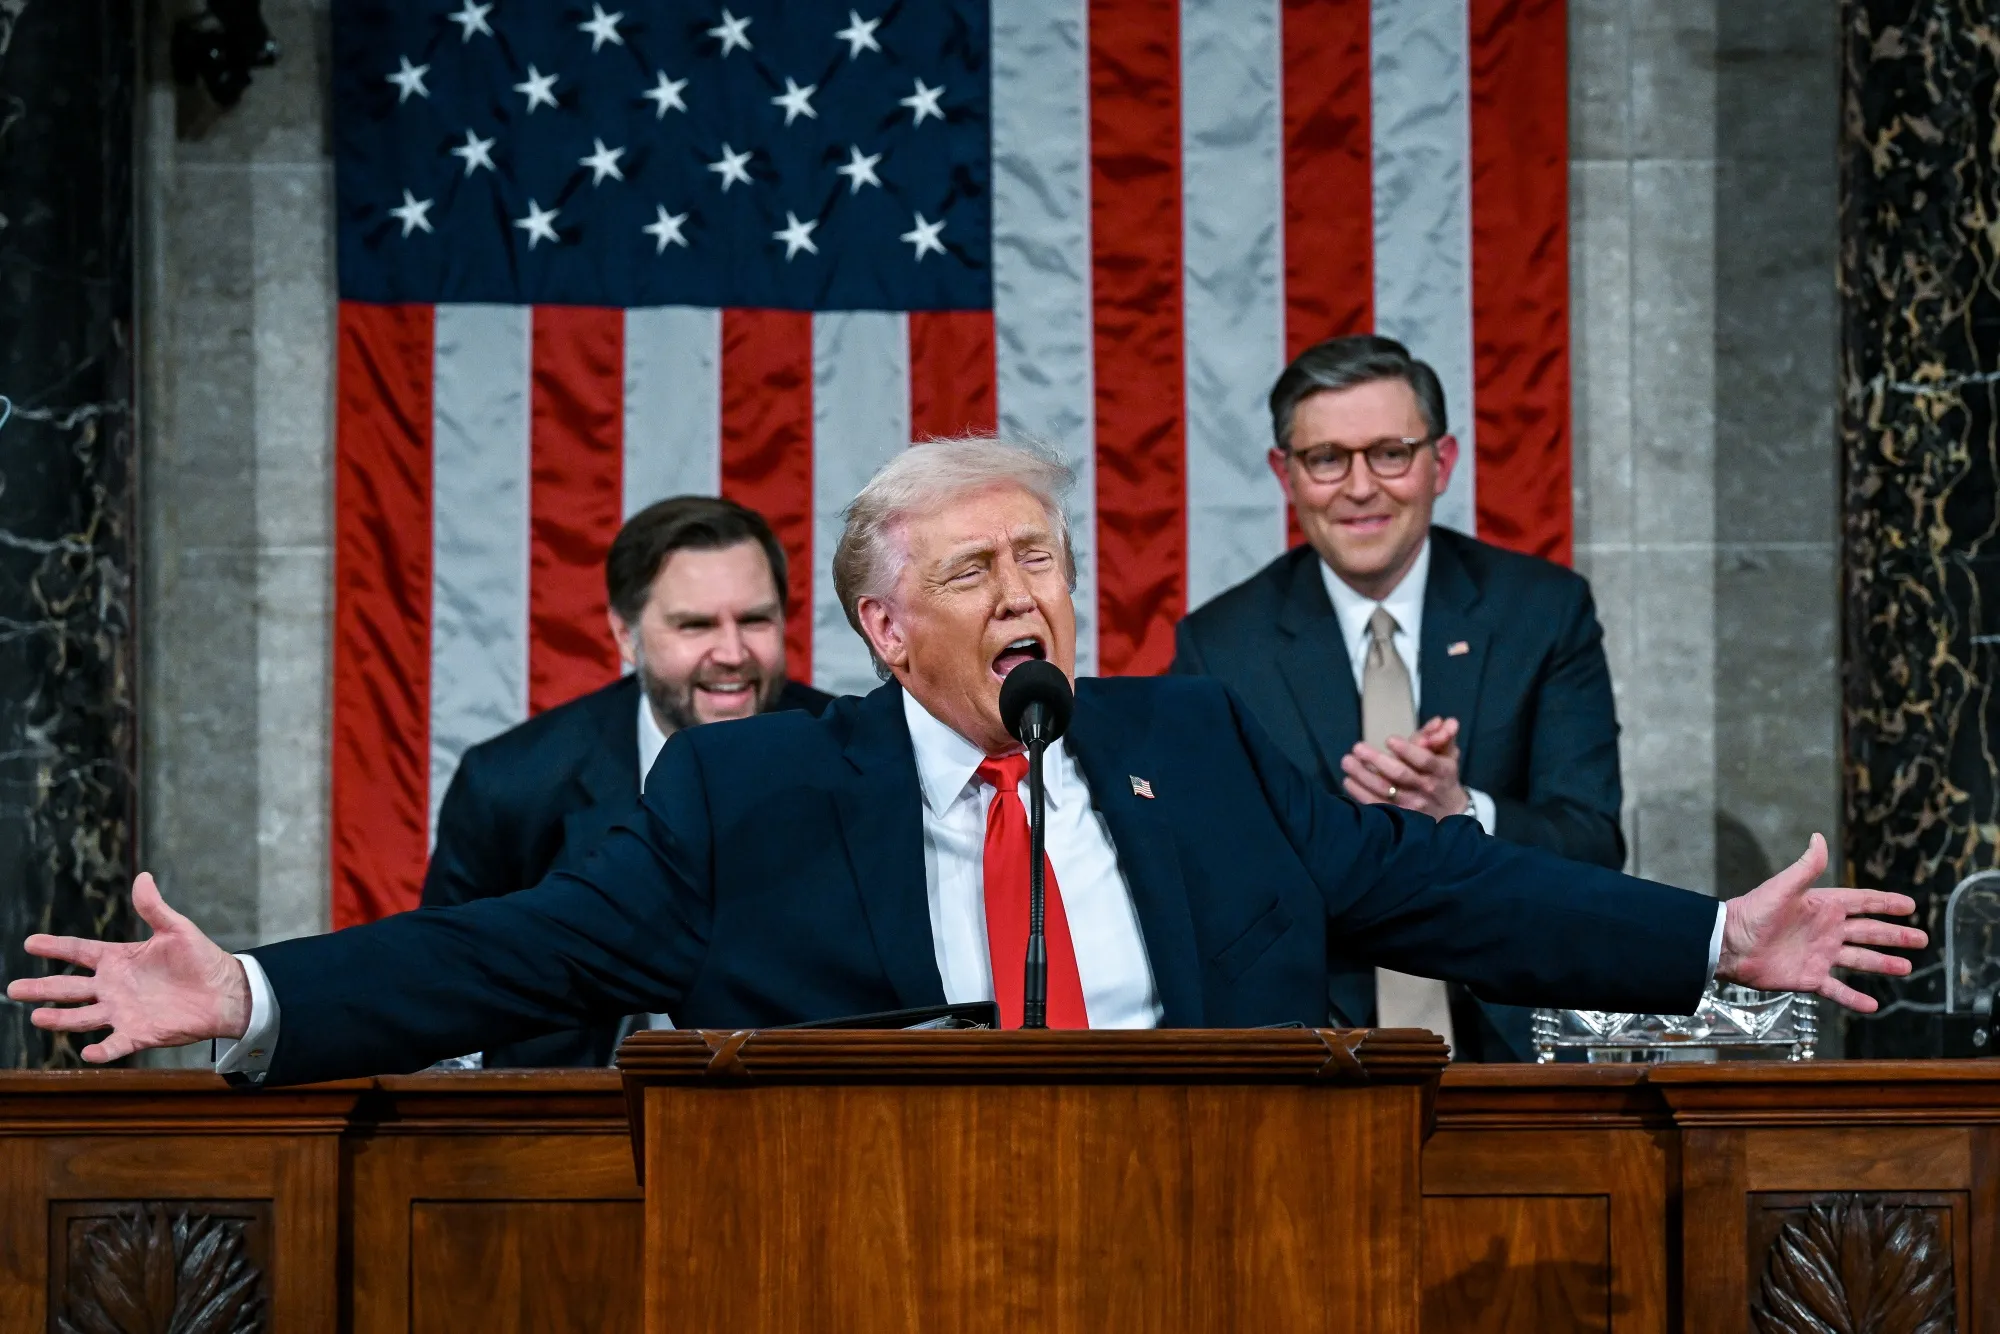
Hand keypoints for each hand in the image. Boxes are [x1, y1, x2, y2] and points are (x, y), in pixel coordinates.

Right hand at [6, 873, 250, 1061]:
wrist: (224, 991)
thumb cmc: (200, 959)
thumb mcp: (177, 929)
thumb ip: (154, 908)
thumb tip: (142, 877)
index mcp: (119, 959)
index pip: (79, 952)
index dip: (55, 947)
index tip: (30, 943)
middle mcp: (113, 987)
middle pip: (69, 987)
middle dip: (41, 987)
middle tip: (14, 988)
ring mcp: (123, 1012)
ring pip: (82, 1017)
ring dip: (61, 1018)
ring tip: (38, 1016)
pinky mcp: (139, 1034)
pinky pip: (115, 1044)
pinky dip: (102, 1050)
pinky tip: (87, 1051)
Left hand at [1342, 717, 1471, 819]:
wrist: (1449, 811)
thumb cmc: (1443, 775)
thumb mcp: (1448, 754)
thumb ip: (1443, 736)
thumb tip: (1446, 721)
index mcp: (1440, 771)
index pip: (1425, 760)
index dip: (1407, 750)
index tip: (1389, 739)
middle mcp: (1426, 788)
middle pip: (1400, 774)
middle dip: (1377, 760)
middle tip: (1358, 747)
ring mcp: (1412, 805)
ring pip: (1384, 790)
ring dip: (1363, 775)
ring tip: (1347, 761)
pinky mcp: (1399, 817)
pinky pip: (1376, 805)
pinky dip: (1360, 793)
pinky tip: (1348, 780)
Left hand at [1715, 834, 1924, 1011]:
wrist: (1728, 945)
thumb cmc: (1752, 912)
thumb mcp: (1782, 887)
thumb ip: (1805, 867)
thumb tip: (1818, 837)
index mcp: (1822, 907)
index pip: (1863, 903)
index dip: (1886, 904)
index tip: (1910, 906)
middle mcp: (1826, 931)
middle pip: (1869, 932)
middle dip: (1895, 936)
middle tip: (1922, 939)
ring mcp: (1820, 955)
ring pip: (1860, 960)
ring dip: (1883, 964)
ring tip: (1906, 967)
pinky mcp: (1809, 978)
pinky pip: (1837, 990)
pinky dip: (1854, 998)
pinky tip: (1872, 1005)